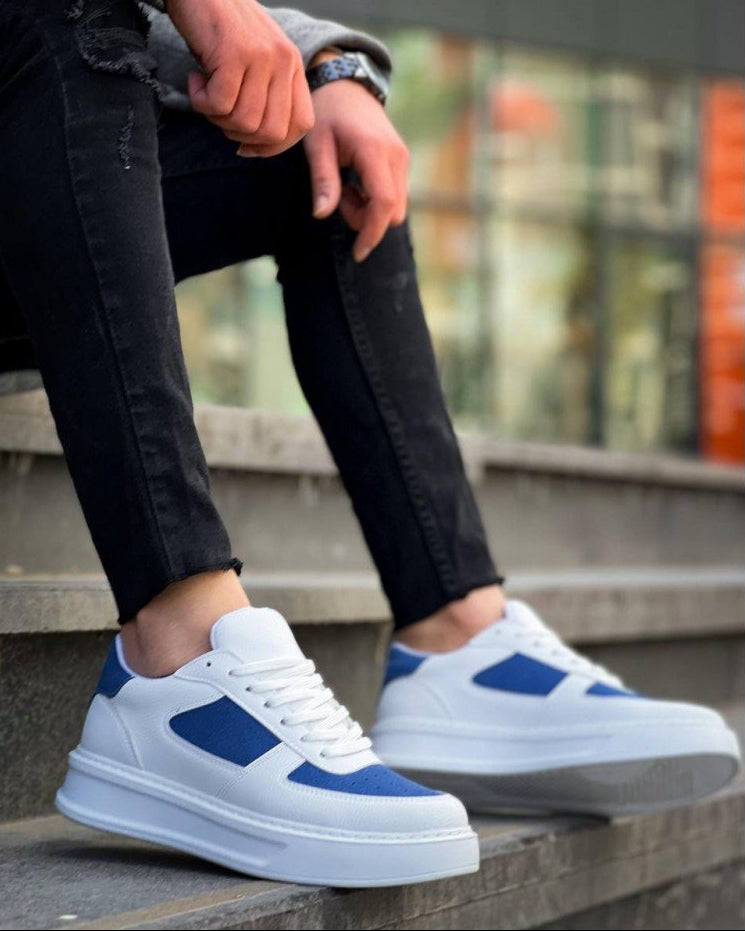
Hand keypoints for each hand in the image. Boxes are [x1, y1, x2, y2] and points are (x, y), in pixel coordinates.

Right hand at [167, 0, 313, 155]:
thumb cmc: (219, 30)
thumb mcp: (254, 62)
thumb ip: (265, 96)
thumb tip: (256, 147)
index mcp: (293, 66)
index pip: (301, 125)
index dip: (274, 146)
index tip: (247, 146)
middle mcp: (284, 61)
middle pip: (272, 132)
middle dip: (241, 136)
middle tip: (219, 113)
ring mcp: (261, 56)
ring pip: (245, 122)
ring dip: (216, 117)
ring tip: (205, 91)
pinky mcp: (234, 52)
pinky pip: (219, 104)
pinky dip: (201, 102)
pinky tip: (195, 79)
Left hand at [303, 76, 408, 261]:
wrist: (345, 83)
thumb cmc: (326, 112)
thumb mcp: (316, 144)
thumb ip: (323, 180)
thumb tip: (322, 215)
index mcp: (374, 151)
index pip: (384, 203)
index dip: (372, 232)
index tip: (357, 253)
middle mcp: (396, 156)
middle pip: (393, 211)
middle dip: (366, 219)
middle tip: (339, 199)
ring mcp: (402, 158)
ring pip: (395, 206)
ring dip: (369, 210)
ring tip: (345, 188)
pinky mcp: (401, 161)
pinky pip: (394, 194)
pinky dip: (374, 199)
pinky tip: (355, 182)